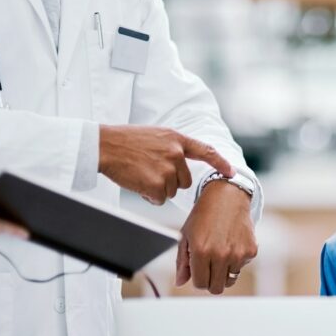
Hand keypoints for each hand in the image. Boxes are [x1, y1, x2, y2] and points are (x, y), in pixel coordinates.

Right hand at [99, 125, 235, 204]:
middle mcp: (176, 153)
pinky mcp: (157, 184)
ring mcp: (167, 169)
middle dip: (170, 181)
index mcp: (176, 139)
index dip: (221, 163)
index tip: (232, 172)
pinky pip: (160, 199)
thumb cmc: (126, 142)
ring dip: (158, 188)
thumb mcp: (155, 136)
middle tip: (149, 171)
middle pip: (185, 181)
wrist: (104, 146)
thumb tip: (183, 165)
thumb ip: (172, 147)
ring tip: (140, 173)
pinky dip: (149, 196)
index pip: (206, 151)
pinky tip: (137, 182)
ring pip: (171, 191)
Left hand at [175, 181, 256, 293]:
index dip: (198, 279)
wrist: (227, 197)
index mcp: (201, 251)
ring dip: (223, 272)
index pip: (200, 284)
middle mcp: (220, 254)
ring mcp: (238, 253)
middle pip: (216, 288)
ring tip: (220, 254)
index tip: (199, 270)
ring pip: (230, 280)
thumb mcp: (186, 236)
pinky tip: (231, 244)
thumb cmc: (203, 216)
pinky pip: (241, 267)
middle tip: (209, 268)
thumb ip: (182, 262)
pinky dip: (236, 261)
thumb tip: (180, 282)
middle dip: (211, 281)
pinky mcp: (251, 251)